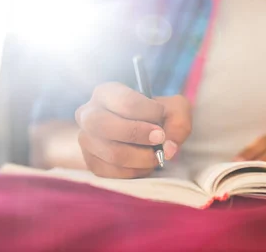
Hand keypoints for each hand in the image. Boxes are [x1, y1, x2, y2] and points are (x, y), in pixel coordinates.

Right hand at [75, 82, 191, 178]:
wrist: (144, 133)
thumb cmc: (157, 116)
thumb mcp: (174, 109)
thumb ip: (179, 120)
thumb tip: (169, 148)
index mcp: (107, 92)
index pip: (125, 101)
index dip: (149, 112)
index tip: (162, 117)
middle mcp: (88, 113)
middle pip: (105, 126)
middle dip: (138, 134)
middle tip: (159, 138)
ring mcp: (85, 139)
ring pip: (111, 153)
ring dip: (142, 158)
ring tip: (157, 155)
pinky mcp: (90, 162)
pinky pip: (110, 172)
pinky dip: (134, 172)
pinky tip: (145, 164)